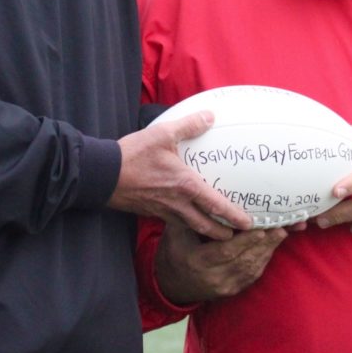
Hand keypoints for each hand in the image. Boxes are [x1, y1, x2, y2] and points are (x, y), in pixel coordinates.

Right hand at [109, 111, 252, 238]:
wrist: (102, 175)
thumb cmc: (133, 155)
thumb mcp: (163, 134)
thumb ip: (189, 125)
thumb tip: (210, 116)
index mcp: (185, 185)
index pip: (216, 205)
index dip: (234, 216)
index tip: (249, 224)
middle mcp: (178, 203)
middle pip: (206, 226)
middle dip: (224, 233)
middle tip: (239, 236)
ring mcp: (164, 211)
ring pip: (192, 227)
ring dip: (207, 232)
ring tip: (219, 232)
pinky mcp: (152, 212)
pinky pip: (176, 223)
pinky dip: (189, 225)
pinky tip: (190, 218)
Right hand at [155, 220, 293, 303]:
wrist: (172, 283)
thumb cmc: (174, 251)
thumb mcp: (176, 232)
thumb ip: (193, 217)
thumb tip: (209, 194)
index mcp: (198, 262)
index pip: (226, 251)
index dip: (245, 241)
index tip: (261, 227)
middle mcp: (213, 278)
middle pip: (244, 259)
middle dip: (264, 242)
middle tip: (281, 226)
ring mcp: (225, 287)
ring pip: (251, 267)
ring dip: (269, 250)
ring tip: (282, 232)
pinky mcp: (233, 290)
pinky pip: (252, 274)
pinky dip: (264, 259)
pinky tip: (272, 245)